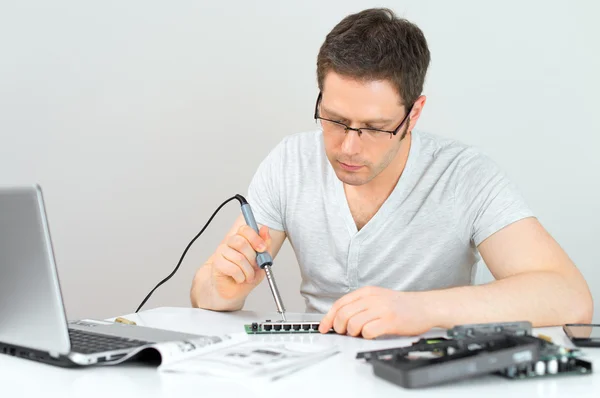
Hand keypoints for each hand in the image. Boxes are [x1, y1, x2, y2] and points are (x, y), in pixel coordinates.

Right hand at [210, 224, 270, 300]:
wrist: (235, 291)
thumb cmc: (247, 275)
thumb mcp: (263, 260)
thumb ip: (265, 244)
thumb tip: (265, 229)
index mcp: (241, 238)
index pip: (245, 230)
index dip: (255, 238)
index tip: (262, 249)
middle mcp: (230, 243)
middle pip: (241, 243)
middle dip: (252, 258)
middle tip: (254, 267)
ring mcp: (221, 252)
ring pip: (239, 258)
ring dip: (248, 271)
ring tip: (248, 276)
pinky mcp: (217, 264)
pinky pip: (233, 269)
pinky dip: (240, 277)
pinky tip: (240, 279)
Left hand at [318, 286, 433, 338]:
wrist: (425, 306)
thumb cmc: (401, 305)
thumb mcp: (378, 298)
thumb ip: (360, 305)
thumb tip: (339, 318)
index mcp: (367, 292)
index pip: (340, 303)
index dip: (328, 317)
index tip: (324, 327)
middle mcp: (372, 298)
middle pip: (343, 314)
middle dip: (339, 327)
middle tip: (344, 333)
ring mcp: (381, 309)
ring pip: (353, 323)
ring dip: (352, 333)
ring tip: (360, 333)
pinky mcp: (390, 321)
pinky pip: (368, 331)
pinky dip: (366, 336)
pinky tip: (371, 334)